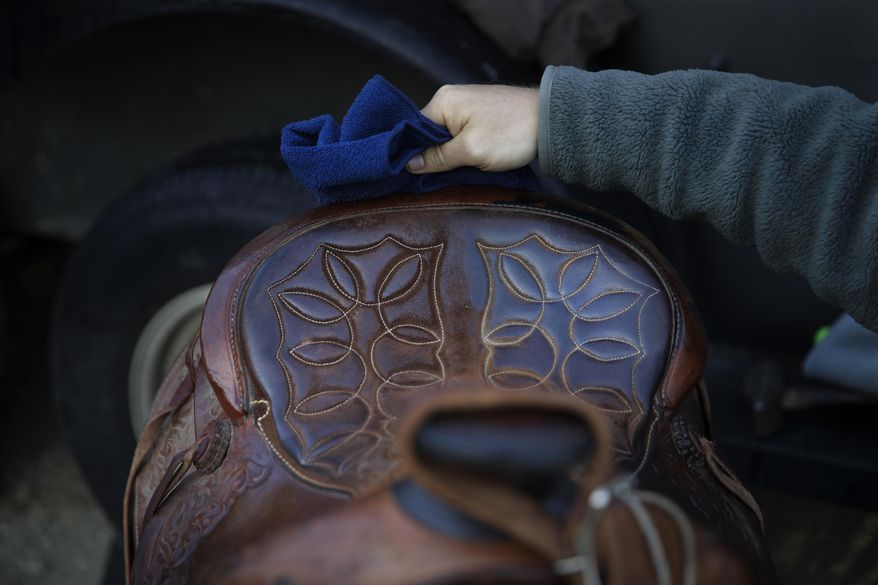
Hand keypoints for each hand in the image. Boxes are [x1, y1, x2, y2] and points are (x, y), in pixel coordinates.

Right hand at [406, 84, 538, 173]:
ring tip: (456, 171)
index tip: (413, 177)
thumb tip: (409, 164)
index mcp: (443, 101)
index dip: (413, 154)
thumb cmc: (511, 133)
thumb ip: (438, 157)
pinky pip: (462, 135)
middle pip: (429, 134)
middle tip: (437, 179)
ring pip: (447, 137)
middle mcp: (451, 98)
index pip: (413, 130)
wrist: (552, 121)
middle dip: (433, 156)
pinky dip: (463, 149)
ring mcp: (468, 105)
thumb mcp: (470, 151)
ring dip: (450, 155)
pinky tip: (469, 162)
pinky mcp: (482, 114)